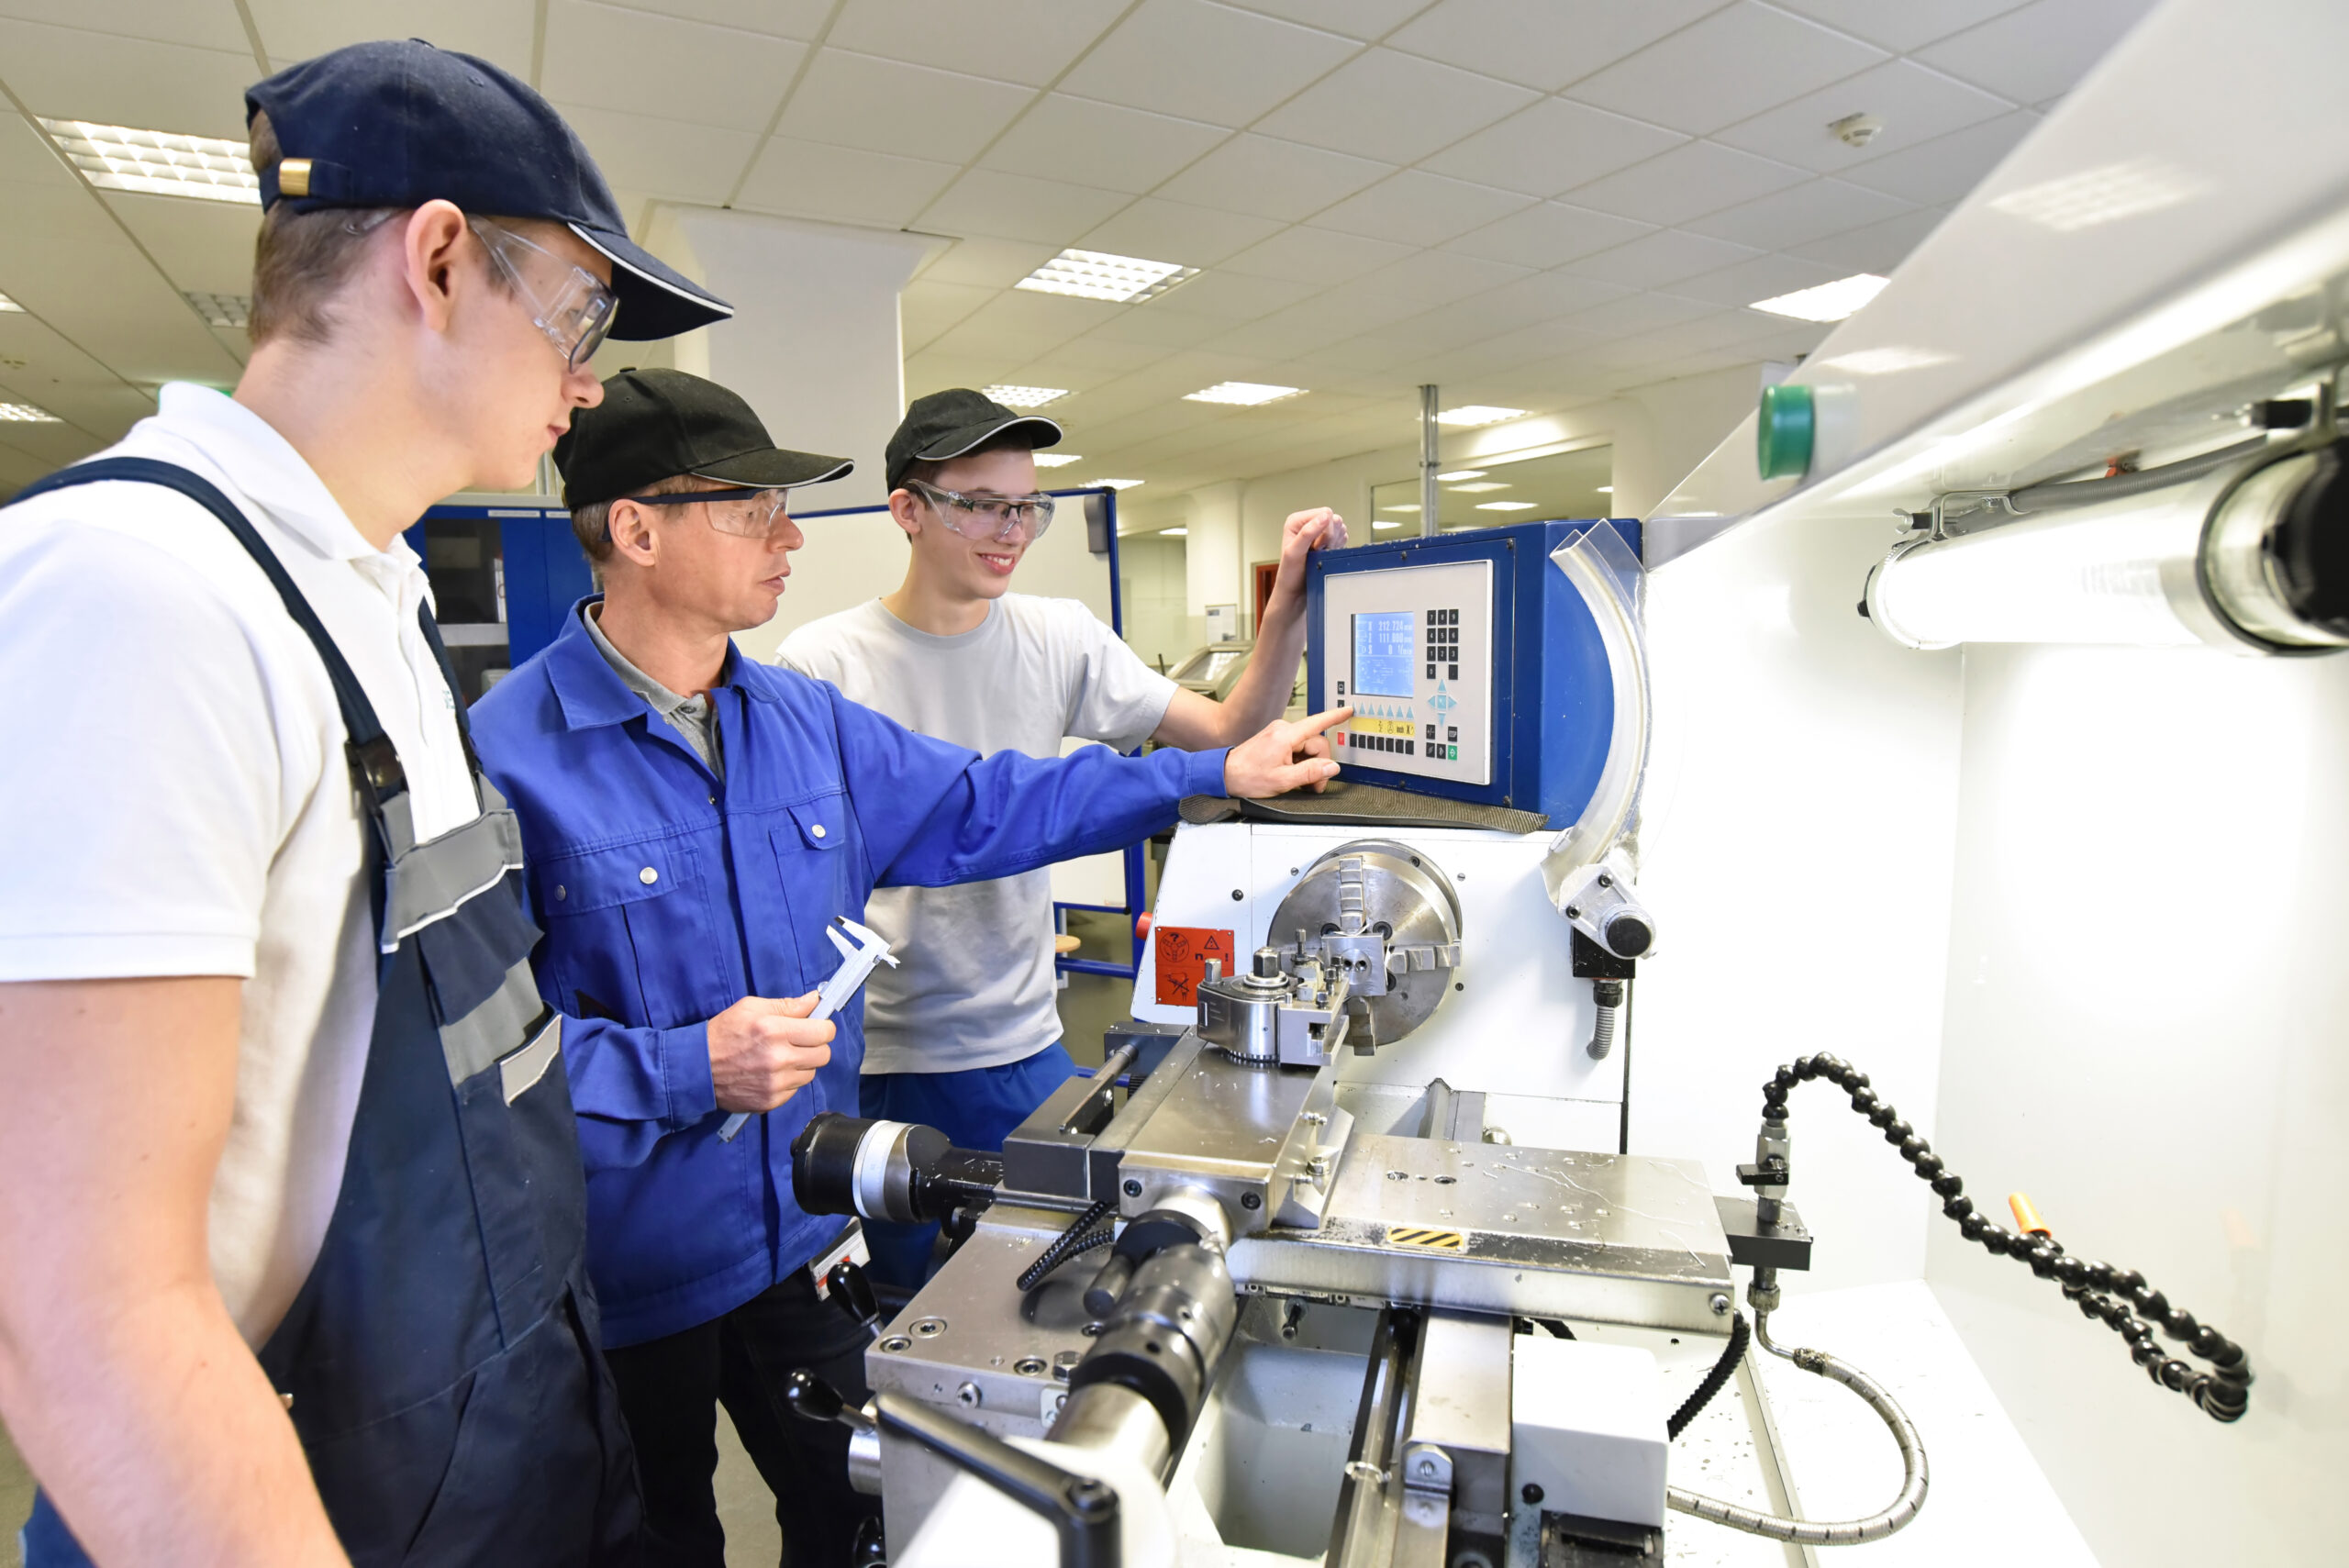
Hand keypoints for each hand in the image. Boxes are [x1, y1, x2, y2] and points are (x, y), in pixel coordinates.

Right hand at [708, 991, 833, 1114]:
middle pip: (823, 1055)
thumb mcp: (750, 1008)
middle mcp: (778, 1059)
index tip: (817, 1026)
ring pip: (810, 1073)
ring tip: (781, 1057)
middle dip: (816, 1046)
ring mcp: (775, 1083)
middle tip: (801, 1041)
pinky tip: (771, 1073)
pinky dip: (788, 1081)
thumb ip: (786, 1005)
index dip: (823, 1027)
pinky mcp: (770, 1101)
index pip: (823, 1032)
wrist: (697, 1069)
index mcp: (774, 1030)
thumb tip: (814, 1000)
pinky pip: (795, 1090)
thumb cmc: (722, 1034)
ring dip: (802, 1065)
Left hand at [1223, 707, 1349, 797]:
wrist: (1224, 775)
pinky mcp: (1274, 740)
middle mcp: (1282, 730)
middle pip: (1315, 743)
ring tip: (1299, 783)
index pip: (1317, 723)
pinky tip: (1293, 775)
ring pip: (1306, 748)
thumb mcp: (1283, 780)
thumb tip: (1331, 767)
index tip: (1348, 710)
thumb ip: (1310, 773)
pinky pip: (1296, 749)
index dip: (1335, 717)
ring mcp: (1278, 734)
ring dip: (1309, 765)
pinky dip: (1299, 762)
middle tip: (1313, 785)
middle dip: (1319, 764)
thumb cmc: (1247, 777)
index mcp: (1285, 736)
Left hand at [1269, 508, 1346, 603]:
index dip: (1325, 531)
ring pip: (1340, 529)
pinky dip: (1337, 548)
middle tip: (1318, 551)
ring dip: (1334, 544)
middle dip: (1331, 538)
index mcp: (1297, 520)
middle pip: (1334, 520)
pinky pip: (1342, 538)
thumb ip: (1308, 532)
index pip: (1325, 513)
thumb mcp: (1295, 552)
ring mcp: (1318, 532)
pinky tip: (1326, 555)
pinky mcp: (1326, 541)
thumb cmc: (1290, 574)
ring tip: (1320, 555)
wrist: (1295, 592)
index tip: (1315, 547)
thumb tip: (1325, 516)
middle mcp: (1308, 523)